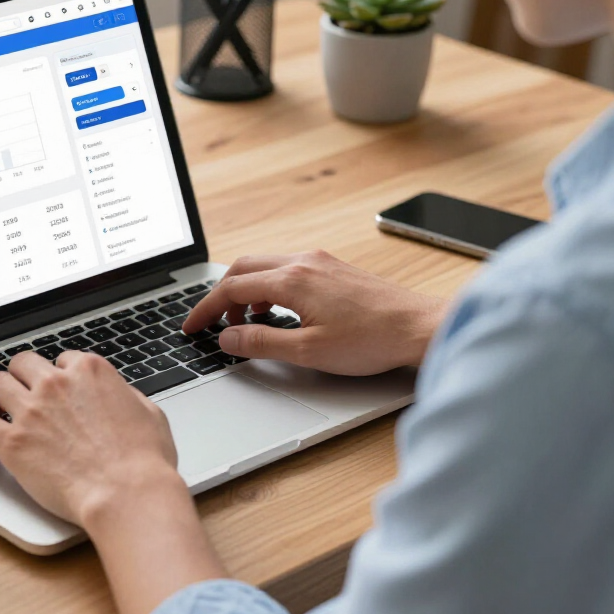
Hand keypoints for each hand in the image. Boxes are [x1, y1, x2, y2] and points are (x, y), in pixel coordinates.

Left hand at [0, 350, 180, 527]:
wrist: (126, 494)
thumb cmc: (144, 461)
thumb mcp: (150, 413)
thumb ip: (126, 395)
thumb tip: (118, 395)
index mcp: (90, 371)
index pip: (63, 359)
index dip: (59, 375)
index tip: (57, 389)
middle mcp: (57, 384)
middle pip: (23, 363)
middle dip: (22, 376)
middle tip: (20, 392)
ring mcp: (31, 411)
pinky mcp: (12, 442)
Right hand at [184, 251, 446, 375]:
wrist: (421, 328)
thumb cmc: (373, 340)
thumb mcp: (307, 351)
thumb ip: (261, 343)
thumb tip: (227, 339)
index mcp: (292, 279)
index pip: (232, 288)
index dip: (205, 310)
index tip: (192, 327)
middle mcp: (304, 262)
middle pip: (244, 268)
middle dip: (221, 296)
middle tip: (212, 324)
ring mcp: (321, 262)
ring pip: (266, 266)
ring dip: (247, 291)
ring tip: (245, 324)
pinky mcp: (334, 269)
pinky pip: (287, 269)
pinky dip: (269, 287)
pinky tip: (277, 312)